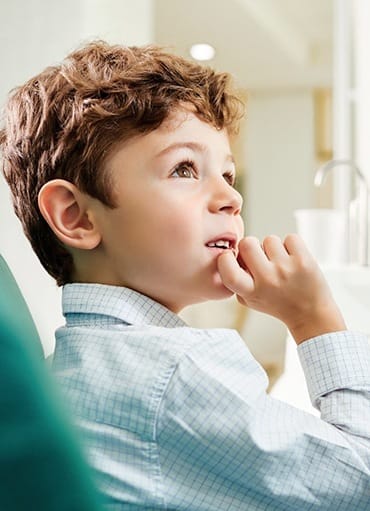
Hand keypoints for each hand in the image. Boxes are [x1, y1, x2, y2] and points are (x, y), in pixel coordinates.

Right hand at [217, 234, 345, 344]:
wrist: (311, 314)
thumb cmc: (277, 303)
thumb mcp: (249, 299)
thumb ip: (236, 280)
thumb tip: (230, 255)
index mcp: (250, 291)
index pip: (228, 270)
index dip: (225, 259)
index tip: (231, 258)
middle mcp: (267, 280)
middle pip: (247, 243)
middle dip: (251, 246)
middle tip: (260, 257)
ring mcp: (286, 268)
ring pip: (269, 239)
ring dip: (274, 248)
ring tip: (281, 264)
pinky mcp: (304, 260)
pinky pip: (290, 238)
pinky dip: (291, 246)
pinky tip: (293, 260)